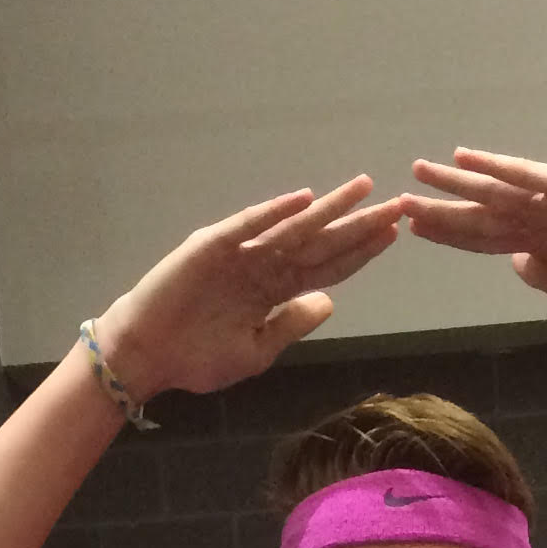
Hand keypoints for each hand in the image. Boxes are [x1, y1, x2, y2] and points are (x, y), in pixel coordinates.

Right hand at [95, 180, 407, 399]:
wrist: (149, 356)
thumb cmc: (197, 358)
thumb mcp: (257, 351)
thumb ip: (292, 324)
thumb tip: (330, 302)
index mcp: (275, 291)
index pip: (328, 266)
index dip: (360, 251)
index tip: (393, 234)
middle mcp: (264, 264)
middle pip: (322, 242)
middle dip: (359, 224)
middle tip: (397, 204)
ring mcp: (241, 251)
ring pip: (295, 228)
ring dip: (329, 209)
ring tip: (364, 190)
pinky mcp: (213, 245)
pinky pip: (250, 225)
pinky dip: (276, 212)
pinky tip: (305, 201)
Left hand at [404, 150, 546, 333]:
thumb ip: (543, 276)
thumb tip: (515, 261)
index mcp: (543, 244)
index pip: (484, 238)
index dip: (450, 234)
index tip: (416, 230)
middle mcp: (544, 217)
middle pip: (480, 213)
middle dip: (441, 208)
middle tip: (400, 199)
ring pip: (495, 190)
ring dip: (456, 182)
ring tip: (420, 173)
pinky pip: (526, 176)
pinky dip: (496, 166)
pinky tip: (465, 158)